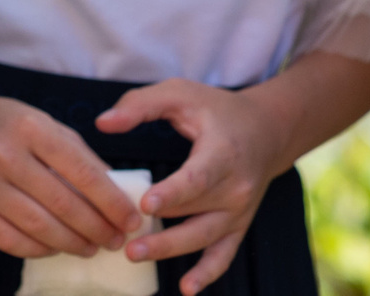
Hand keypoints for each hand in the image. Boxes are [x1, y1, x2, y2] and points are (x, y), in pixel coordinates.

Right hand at [0, 90, 141, 259]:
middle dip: (97, 228)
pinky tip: (56, 247)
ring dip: (72, 243)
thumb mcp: (43, 124)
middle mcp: (3, 154)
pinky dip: (39, 249)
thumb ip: (79, 156)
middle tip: (115, 240)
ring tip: (91, 247)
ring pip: (38, 227)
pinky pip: (10, 241)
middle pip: (62, 203)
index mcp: (30, 127)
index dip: (112, 201)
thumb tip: (116, 195)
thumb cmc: (5, 124)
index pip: (82, 172)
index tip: (131, 219)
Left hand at [94, 80, 290, 294]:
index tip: (146, 204)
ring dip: (172, 251)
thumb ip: (140, 105)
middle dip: (161, 230)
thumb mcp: (180, 93)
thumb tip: (103, 123)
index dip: (173, 193)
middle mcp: (235, 187)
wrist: (266, 132)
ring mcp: (239, 211)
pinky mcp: (237, 225)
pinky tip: (186, 288)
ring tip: (136, 256)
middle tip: (126, 243)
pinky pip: (224, 255)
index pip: (198, 178)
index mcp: (223, 152)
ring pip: (205, 238)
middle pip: (196, 213)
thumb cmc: (216, 110)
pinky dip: (207, 274)